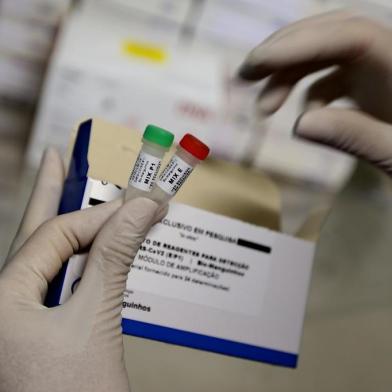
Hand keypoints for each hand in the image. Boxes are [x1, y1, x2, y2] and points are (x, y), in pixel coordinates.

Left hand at [0, 148, 165, 391]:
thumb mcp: (96, 321)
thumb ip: (115, 257)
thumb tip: (140, 208)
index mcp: (0, 300)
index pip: (55, 235)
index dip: (100, 216)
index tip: (139, 205)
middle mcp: (3, 304)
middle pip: (34, 234)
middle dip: (50, 193)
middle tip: (58, 157)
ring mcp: (19, 317)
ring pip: (46, 256)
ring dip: (68, 224)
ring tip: (66, 188)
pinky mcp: (40, 329)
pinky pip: (59, 279)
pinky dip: (80, 256)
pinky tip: (86, 243)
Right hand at [238, 11, 391, 174]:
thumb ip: (358, 137)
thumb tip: (300, 124)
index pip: (350, 36)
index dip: (300, 43)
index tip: (257, 63)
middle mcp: (388, 60)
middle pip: (332, 34)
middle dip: (283, 52)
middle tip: (245, 75)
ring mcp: (379, 71)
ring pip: (325, 55)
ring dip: (288, 76)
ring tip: (263, 108)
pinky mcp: (369, 86)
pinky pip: (331, 79)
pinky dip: (308, 94)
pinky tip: (303, 116)